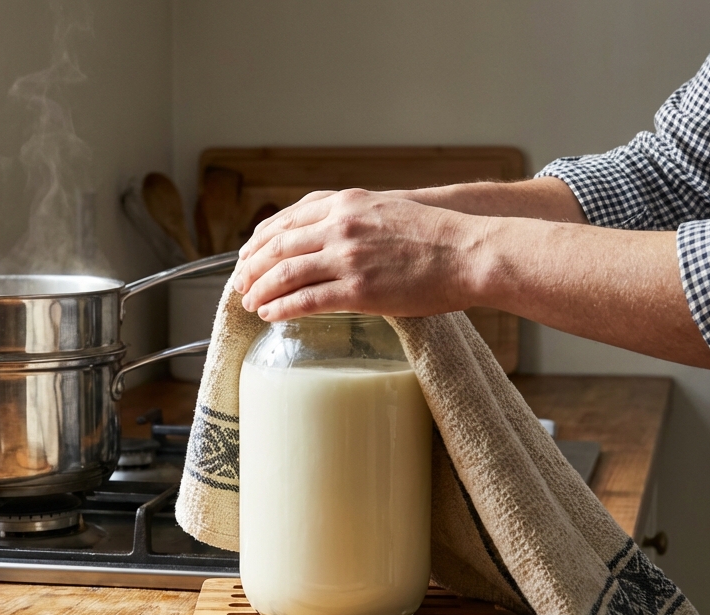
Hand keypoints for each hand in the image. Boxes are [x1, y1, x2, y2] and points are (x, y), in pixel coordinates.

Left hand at [234, 188, 475, 320]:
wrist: (470, 252)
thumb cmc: (436, 236)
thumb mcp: (386, 209)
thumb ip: (354, 218)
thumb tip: (329, 236)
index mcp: (345, 202)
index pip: (286, 219)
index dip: (260, 240)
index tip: (247, 254)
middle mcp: (340, 225)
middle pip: (277, 246)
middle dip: (251, 267)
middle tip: (239, 284)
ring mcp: (347, 257)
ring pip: (284, 274)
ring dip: (260, 291)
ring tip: (249, 303)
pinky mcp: (358, 290)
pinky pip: (305, 300)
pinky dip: (281, 309)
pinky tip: (270, 316)